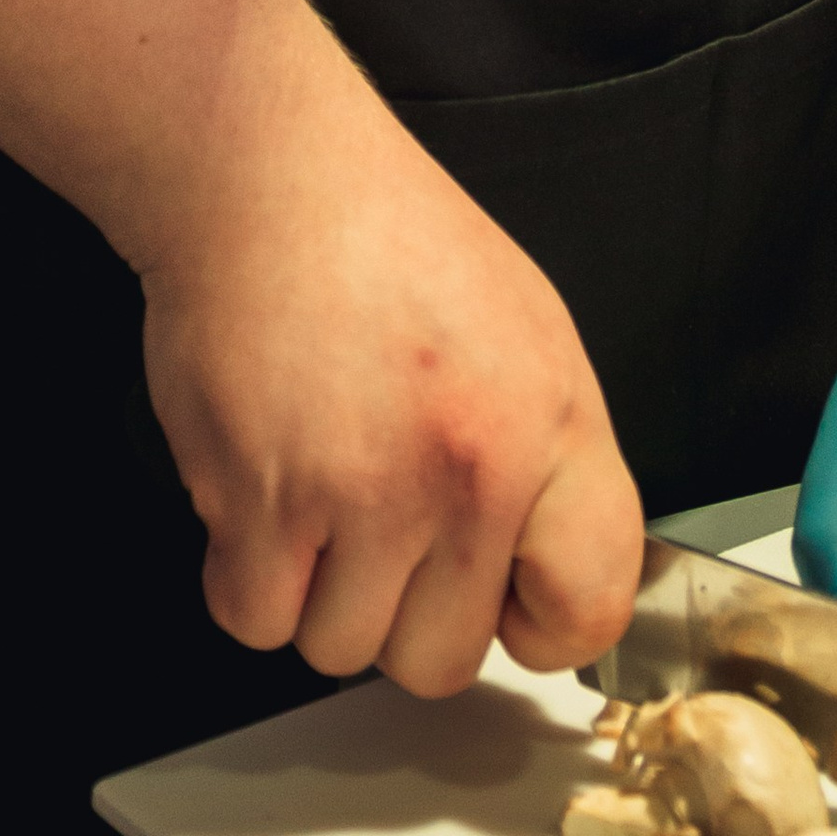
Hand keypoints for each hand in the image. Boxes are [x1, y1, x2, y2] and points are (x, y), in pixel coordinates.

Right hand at [138, 36, 645, 700]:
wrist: (269, 177)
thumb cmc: (388, 239)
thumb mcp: (526, 328)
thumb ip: (545, 460)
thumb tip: (540, 572)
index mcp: (551, 423)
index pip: (590, 602)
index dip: (538, 624)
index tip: (504, 602)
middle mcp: (470, 469)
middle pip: (440, 658)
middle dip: (402, 609)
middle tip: (378, 519)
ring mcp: (364, 491)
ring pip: (339, 647)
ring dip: (316, 590)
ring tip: (315, 482)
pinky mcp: (260, 501)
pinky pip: (255, 619)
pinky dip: (246, 576)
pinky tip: (261, 489)